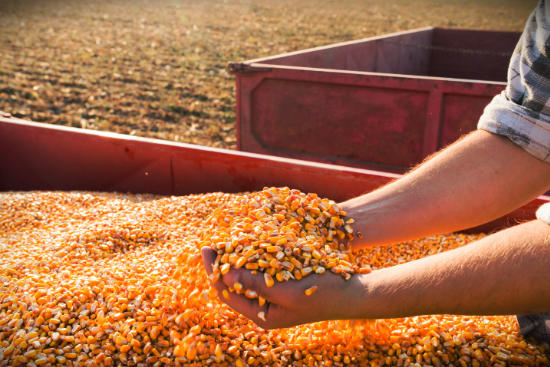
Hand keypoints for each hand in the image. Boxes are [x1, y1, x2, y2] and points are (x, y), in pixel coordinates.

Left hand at [201, 247, 364, 328]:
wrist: (352, 292)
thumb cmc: (322, 293)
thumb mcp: (287, 291)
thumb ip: (255, 284)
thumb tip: (224, 275)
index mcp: (261, 316)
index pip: (226, 293)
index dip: (213, 271)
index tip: (206, 249)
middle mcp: (264, 308)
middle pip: (232, 285)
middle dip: (221, 264)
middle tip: (212, 243)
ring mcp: (273, 296)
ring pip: (245, 276)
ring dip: (235, 259)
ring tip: (225, 241)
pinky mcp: (282, 284)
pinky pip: (260, 270)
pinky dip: (252, 258)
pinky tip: (248, 243)